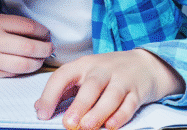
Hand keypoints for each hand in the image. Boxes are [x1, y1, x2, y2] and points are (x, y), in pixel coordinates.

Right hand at [0, 14, 53, 77]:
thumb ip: (9, 24)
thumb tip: (35, 31)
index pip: (29, 26)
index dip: (43, 31)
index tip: (46, 33)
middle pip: (31, 46)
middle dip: (46, 48)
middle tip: (49, 47)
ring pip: (25, 64)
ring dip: (38, 62)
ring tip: (41, 58)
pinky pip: (12, 73)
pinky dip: (23, 70)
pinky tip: (26, 66)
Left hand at [34, 49, 185, 129]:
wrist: (145, 64)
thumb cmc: (109, 72)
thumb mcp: (85, 74)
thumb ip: (64, 90)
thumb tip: (41, 108)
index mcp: (84, 65)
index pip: (64, 75)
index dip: (51, 94)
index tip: (42, 113)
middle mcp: (103, 70)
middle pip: (91, 85)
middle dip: (79, 105)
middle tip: (69, 123)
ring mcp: (122, 80)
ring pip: (111, 95)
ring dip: (99, 112)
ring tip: (87, 127)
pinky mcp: (137, 91)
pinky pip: (130, 104)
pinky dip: (121, 115)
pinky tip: (111, 125)